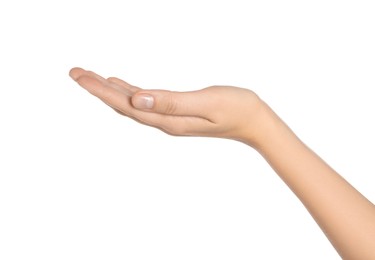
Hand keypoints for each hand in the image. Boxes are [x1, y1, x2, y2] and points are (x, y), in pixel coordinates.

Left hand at [69, 67, 270, 146]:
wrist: (254, 121)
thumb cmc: (236, 108)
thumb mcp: (206, 103)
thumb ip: (171, 101)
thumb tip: (136, 99)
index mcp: (168, 120)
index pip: (127, 105)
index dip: (101, 91)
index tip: (79, 76)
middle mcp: (164, 121)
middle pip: (123, 105)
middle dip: (97, 89)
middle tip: (75, 72)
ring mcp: (169, 117)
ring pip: (131, 103)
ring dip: (110, 90)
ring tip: (90, 77)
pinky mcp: (176, 111)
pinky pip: (145, 102)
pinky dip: (128, 91)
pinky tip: (120, 84)